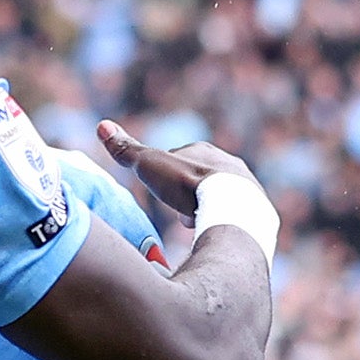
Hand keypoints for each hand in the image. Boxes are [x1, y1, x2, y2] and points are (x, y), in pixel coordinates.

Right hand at [98, 121, 260, 260]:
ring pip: (221, 197)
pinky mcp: (258, 210)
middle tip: (179, 211)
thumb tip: (101, 125)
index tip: (161, 190)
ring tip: (197, 225)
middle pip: (202, 178)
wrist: (231, 208)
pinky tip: (217, 234)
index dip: (166, 176)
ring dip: (208, 209)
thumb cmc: (188, 186)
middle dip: (189, 193)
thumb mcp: (150, 167)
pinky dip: (225, 222)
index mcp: (203, 150)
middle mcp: (229, 163)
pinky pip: (238, 216)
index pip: (179, 160)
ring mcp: (247, 186)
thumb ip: (127, 150)